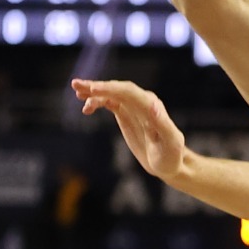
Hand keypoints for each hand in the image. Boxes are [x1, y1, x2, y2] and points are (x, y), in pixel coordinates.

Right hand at [72, 80, 187, 182]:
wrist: (169, 163)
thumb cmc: (172, 155)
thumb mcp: (171, 141)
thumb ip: (163, 123)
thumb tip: (153, 105)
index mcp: (152, 106)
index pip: (129, 92)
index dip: (111, 89)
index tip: (93, 89)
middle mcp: (142, 102)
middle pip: (117, 89)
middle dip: (98, 86)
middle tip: (77, 85)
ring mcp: (132, 108)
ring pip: (111, 94)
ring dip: (93, 91)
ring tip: (76, 91)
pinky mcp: (125, 115)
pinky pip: (108, 103)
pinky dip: (96, 102)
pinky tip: (86, 109)